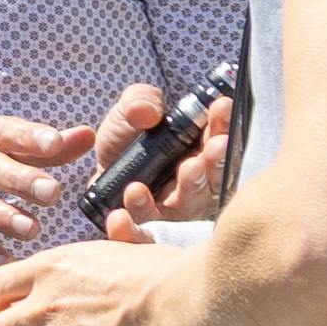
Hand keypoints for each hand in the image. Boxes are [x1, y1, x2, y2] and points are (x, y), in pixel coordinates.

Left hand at [80, 83, 238, 236]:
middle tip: (218, 143)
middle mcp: (200, 182)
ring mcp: (180, 206)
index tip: (222, 107)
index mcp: (201, 150)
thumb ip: (140, 101)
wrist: (102, 168)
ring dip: (195, 184)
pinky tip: (135, 191)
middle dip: (218, 158)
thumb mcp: (131, 109)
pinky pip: (154, 224)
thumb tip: (147, 112)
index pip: (222, 140)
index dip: (224, 125)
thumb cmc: (127, 136)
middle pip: (217, 174)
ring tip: (189, 167)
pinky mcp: (154, 225)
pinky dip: (145, 208)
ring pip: (194, 201)